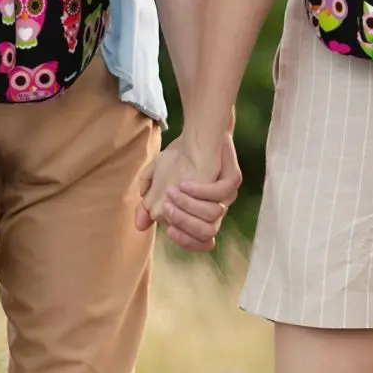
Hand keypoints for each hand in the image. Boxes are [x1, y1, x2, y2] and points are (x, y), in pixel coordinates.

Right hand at [135, 132, 240, 251]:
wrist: (199, 131)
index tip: (168, 230)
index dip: (185, 241)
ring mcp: (227, 195)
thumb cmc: (180, 157)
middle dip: (184, 224)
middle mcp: (216, 208)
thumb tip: (139, 226)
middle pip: (207, 233)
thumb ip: (148, 202)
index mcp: (201, 214)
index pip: (199, 240)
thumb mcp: (158, 178)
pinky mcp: (233, 179)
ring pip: (213, 215)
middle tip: (166, 209)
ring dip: (189, 206)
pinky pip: (220, 192)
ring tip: (172, 192)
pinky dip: (200, 191)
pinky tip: (184, 183)